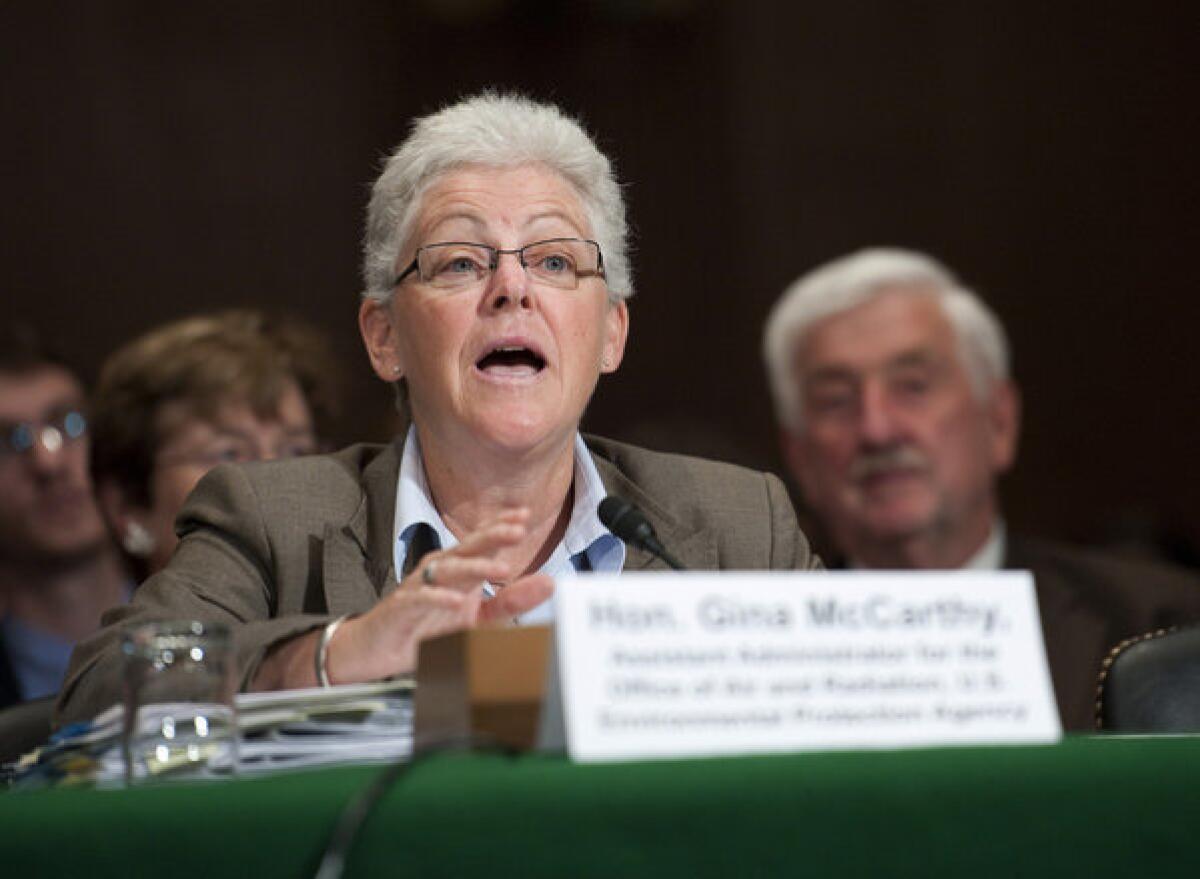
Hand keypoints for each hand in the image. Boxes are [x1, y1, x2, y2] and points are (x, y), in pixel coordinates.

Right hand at [326, 508, 553, 683]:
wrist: (378, 648)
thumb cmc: (428, 627)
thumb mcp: (478, 619)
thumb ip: (511, 602)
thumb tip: (549, 583)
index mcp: (457, 568)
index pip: (481, 541)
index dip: (501, 525)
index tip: (525, 514)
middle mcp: (438, 570)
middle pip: (467, 547)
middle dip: (493, 535)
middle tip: (518, 529)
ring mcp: (418, 586)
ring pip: (448, 569)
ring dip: (475, 567)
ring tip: (503, 569)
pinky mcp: (401, 608)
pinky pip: (420, 598)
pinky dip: (438, 598)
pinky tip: (457, 601)